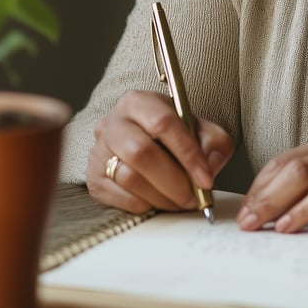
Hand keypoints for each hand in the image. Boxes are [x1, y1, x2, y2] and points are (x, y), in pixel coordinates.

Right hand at [86, 90, 233, 213]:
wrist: (141, 142)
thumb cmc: (171, 135)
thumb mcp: (199, 128)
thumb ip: (214, 141)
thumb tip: (211, 164)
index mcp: (139, 102)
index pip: (163, 123)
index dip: (187, 153)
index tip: (205, 178)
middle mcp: (113, 123)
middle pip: (142, 153)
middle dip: (174, 181)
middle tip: (194, 197)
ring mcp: (99, 151)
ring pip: (130, 178)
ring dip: (162, 197)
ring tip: (180, 201)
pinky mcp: (94, 179)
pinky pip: (120, 198)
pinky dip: (146, 205)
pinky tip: (160, 201)